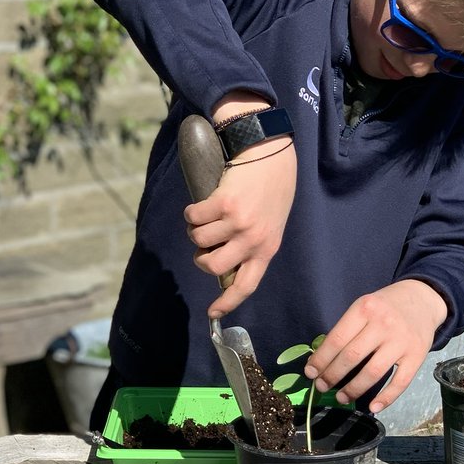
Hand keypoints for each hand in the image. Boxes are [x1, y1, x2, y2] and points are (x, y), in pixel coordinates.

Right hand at [183, 138, 296, 316]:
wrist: (270, 151)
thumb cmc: (272, 185)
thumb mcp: (271, 221)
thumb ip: (254, 243)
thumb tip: (227, 263)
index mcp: (267, 248)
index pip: (246, 285)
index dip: (227, 302)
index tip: (213, 313)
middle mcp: (253, 240)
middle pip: (212, 266)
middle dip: (200, 257)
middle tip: (204, 243)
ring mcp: (238, 223)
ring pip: (198, 240)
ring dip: (195, 229)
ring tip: (207, 215)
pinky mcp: (222, 204)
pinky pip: (193, 217)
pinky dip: (191, 212)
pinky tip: (203, 202)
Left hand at [304, 280, 448, 412]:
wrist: (422, 299)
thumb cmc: (385, 306)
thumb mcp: (363, 306)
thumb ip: (347, 329)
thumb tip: (321, 360)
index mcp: (365, 308)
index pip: (337, 339)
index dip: (321, 359)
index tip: (310, 373)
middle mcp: (383, 324)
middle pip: (352, 356)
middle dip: (332, 375)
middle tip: (322, 387)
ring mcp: (402, 341)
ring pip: (373, 372)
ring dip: (353, 389)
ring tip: (341, 397)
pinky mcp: (417, 355)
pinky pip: (400, 382)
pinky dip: (386, 398)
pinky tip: (372, 407)